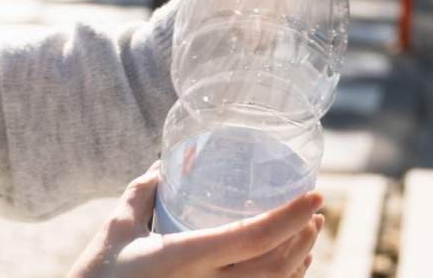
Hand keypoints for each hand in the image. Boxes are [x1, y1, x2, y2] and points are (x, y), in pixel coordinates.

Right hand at [68, 163, 323, 277]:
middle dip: (302, 237)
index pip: (253, 237)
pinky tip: (284, 270)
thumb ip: (141, 195)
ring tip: (306, 235)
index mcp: (184, 260)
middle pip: (275, 266)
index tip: (317, 194)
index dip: (291, 216)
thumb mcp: (114, 232)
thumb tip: (161, 165)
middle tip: (314, 211)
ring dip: (298, 262)